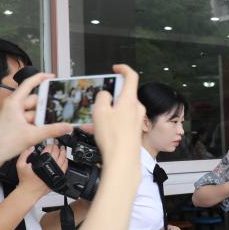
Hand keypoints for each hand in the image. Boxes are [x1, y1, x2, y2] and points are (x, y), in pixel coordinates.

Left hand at [0, 73, 71, 175]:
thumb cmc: (1, 143)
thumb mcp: (32, 136)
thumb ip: (52, 130)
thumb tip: (66, 127)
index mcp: (14, 102)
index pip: (29, 83)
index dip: (41, 78)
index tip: (52, 78)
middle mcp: (13, 106)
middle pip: (34, 101)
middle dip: (45, 107)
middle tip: (58, 113)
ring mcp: (12, 115)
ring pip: (32, 112)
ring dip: (41, 119)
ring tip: (50, 126)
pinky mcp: (13, 124)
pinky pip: (28, 120)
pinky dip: (36, 124)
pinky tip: (42, 132)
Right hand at [16, 144, 64, 195]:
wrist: (29, 192)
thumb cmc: (25, 180)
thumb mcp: (20, 164)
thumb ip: (25, 154)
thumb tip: (32, 147)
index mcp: (41, 163)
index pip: (49, 150)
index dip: (50, 145)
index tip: (51, 143)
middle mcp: (50, 167)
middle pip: (57, 154)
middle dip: (57, 147)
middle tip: (57, 144)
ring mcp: (55, 173)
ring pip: (63, 160)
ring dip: (63, 153)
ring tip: (62, 149)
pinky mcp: (58, 178)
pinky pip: (65, 168)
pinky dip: (66, 162)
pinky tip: (65, 159)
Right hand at [84, 65, 143, 182]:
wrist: (123, 161)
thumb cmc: (114, 138)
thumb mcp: (100, 112)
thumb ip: (102, 97)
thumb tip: (105, 94)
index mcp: (130, 100)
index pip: (131, 76)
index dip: (123, 69)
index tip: (116, 68)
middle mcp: (136, 109)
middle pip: (123, 95)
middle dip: (109, 97)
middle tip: (98, 102)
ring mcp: (137, 120)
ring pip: (120, 110)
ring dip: (106, 113)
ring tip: (91, 122)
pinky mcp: (134, 131)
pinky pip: (120, 122)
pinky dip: (109, 123)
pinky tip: (96, 132)